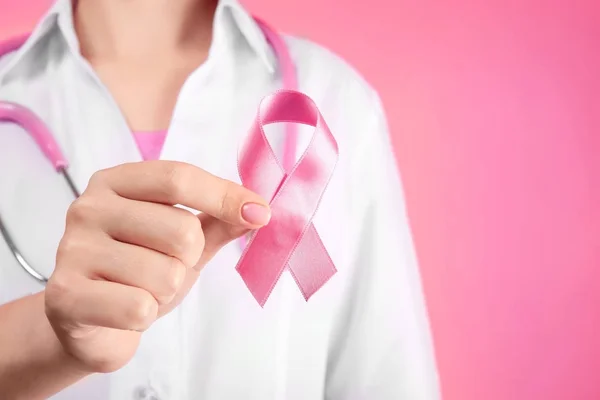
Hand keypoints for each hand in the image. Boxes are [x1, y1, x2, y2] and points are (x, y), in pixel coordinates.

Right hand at [44, 161, 269, 372]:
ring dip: (165, 291)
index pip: (179, 178)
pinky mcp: (65, 294)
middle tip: (163, 267)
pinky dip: (143, 316)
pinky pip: (139, 307)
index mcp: (117, 183)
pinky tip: (122, 310)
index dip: (225, 195)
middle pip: (182, 230)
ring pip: (166, 274)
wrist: (88, 323)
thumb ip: (217, 222)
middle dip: (188, 260)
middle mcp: (89, 207)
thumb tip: (260, 209)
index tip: (260, 213)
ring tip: (140, 289)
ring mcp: (73, 249)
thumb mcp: (181, 242)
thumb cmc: (137, 273)